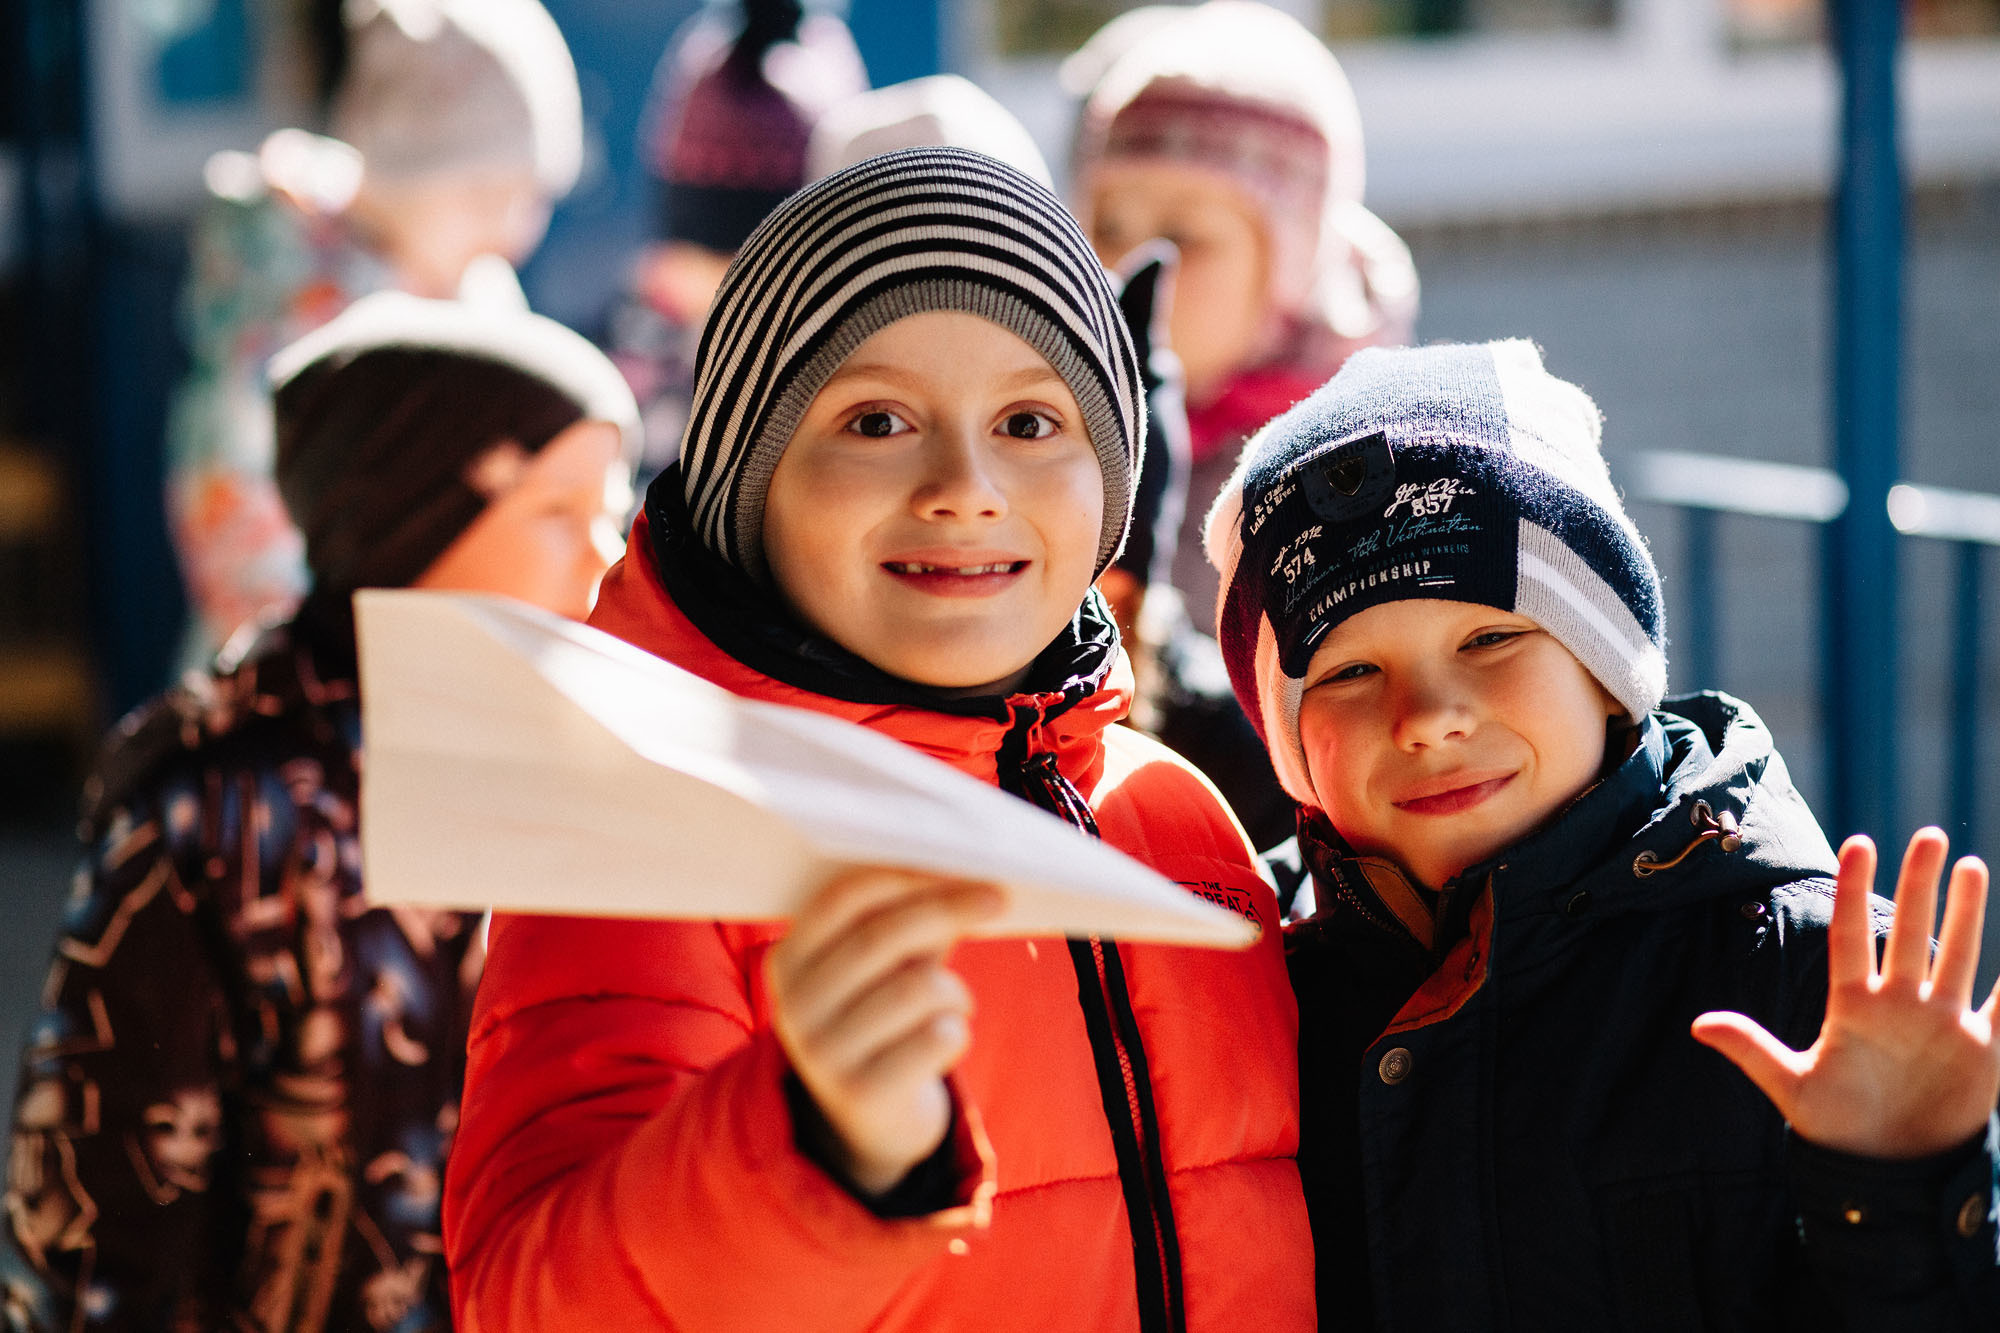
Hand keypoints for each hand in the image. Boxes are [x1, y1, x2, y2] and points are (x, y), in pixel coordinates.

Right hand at [766, 869, 1003, 1195]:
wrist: (872, 1121)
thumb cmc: (886, 1020)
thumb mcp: (885, 968)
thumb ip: (911, 923)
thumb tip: (966, 875)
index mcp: (789, 960)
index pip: (844, 898)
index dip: (906, 875)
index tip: (961, 863)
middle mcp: (794, 1007)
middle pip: (880, 937)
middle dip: (947, 909)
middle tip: (997, 897)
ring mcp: (822, 1055)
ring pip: (916, 988)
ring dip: (955, 988)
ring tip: (956, 1002)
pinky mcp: (862, 1095)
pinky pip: (936, 1038)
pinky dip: (958, 1030)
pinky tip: (948, 1038)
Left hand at [1692, 828, 1999, 1158]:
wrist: (1886, 1172)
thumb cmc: (1835, 1128)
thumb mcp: (1793, 1088)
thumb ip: (1753, 1051)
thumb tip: (1697, 1024)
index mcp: (1853, 1007)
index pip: (1850, 936)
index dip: (1853, 890)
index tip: (1860, 842)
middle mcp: (1899, 1004)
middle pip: (1908, 932)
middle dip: (1919, 886)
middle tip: (1930, 835)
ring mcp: (1940, 1023)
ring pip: (1955, 954)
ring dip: (1964, 913)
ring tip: (1970, 864)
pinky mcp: (1980, 1050)